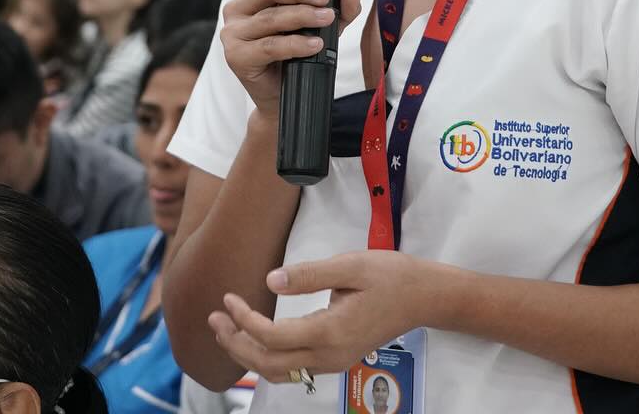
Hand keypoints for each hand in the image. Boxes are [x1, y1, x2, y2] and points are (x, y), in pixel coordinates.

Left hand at [207, 250, 433, 381]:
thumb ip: (309, 274)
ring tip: (225, 331)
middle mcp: (330, 354)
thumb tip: (270, 282)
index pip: (272, 336)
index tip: (228, 297)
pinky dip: (267, 359)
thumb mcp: (351, 265)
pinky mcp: (337, 358)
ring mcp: (334, 361)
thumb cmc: (391, 276)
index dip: (244, 319)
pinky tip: (255, 341)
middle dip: (235, 343)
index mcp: (330, 331)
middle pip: (269, 363)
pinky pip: (294, 369)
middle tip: (214, 319)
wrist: (425, 297)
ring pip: (279, 372)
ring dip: (247, 354)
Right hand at [220, 0, 362, 117]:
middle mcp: (238, 9)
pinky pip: (270, 46)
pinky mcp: (236, 57)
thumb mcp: (324, 29)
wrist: (283, 103)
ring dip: (302, 17)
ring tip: (326, 19)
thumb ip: (339, 10)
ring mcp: (233, 33)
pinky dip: (296, 44)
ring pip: (272, 18)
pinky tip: (315, 44)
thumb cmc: (299, 59)